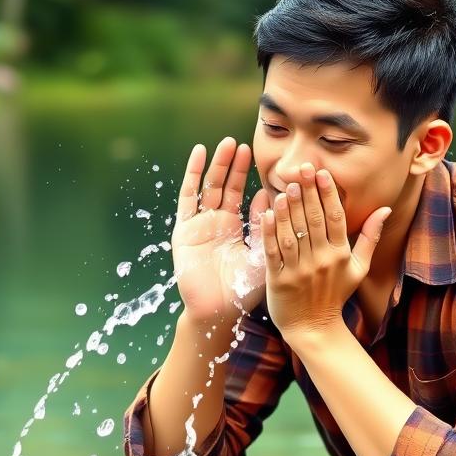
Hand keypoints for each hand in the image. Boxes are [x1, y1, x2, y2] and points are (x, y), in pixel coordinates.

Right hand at [171, 137, 269, 326]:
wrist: (218, 310)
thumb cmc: (244, 290)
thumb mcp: (262, 254)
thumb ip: (266, 226)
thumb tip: (271, 196)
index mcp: (237, 231)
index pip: (247, 199)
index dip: (255, 181)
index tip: (264, 160)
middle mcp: (218, 224)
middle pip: (228, 187)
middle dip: (236, 166)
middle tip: (246, 145)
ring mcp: (200, 224)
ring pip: (210, 187)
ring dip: (218, 165)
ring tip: (229, 144)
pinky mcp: (185, 228)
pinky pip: (188, 196)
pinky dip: (192, 173)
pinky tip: (199, 152)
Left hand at [260, 162, 389, 339]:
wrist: (313, 328)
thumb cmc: (335, 296)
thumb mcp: (358, 268)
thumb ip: (370, 237)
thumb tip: (385, 209)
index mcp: (340, 255)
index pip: (335, 218)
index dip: (329, 194)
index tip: (323, 173)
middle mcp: (320, 261)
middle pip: (314, 221)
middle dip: (308, 193)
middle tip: (303, 169)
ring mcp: (299, 271)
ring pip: (293, 234)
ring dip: (289, 209)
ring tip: (285, 186)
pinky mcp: (279, 280)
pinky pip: (274, 252)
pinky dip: (270, 232)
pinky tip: (267, 213)